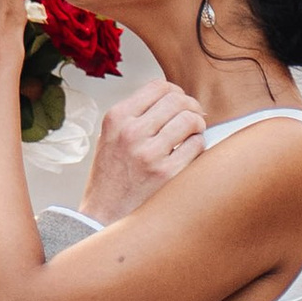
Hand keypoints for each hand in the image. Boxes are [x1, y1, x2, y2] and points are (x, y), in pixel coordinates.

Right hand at [84, 77, 206, 225]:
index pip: (158, 87)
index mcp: (117, 118)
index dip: (176, 91)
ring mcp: (148, 153)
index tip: (179, 103)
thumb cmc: (111, 174)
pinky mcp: (165, 173)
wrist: (103, 214)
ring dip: (198, 124)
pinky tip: (190, 152)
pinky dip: (198, 145)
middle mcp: (131, 132)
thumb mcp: (111, 136)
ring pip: (190, 120)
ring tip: (193, 134)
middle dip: (191, 106)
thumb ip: (135, 114)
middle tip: (194, 117)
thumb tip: (175, 97)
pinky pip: (196, 146)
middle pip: (177, 100)